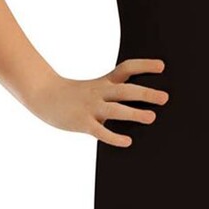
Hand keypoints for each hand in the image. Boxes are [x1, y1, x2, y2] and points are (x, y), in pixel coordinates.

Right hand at [27, 58, 168, 146]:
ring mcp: (91, 107)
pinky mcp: (82, 123)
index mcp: (105, 81)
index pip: (127, 68)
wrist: (44, 95)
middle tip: (165, 98)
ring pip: (115, 110)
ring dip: (134, 113)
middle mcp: (100, 92)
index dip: (144, 66)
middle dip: (146, 94)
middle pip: (126, 90)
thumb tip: (141, 105)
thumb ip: (115, 94)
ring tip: (151, 117)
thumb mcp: (96, 87)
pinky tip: (127, 141)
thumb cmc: (76, 94)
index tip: (162, 66)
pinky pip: (100, 131)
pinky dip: (114, 137)